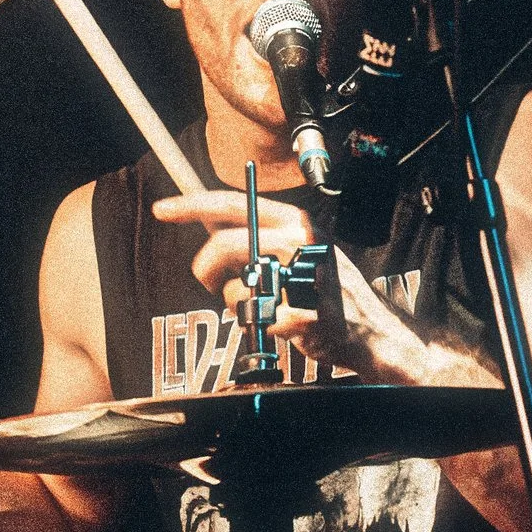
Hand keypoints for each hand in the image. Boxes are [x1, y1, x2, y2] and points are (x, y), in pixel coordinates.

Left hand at [149, 190, 424, 381]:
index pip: (232, 204)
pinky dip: (257, 325)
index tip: (163, 208)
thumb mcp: (299, 248)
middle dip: (205, 268)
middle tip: (208, 280)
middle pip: (223, 246)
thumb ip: (258, 235)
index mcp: (295, 222)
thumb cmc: (326, 288)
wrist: (368, 328)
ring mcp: (299, 280)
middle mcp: (298, 243)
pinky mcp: (297, 316)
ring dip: (236, 303)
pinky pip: (251, 320)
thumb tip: (208, 224)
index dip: (191, 205)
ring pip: (233, 289)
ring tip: (264, 304)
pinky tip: (279, 322)